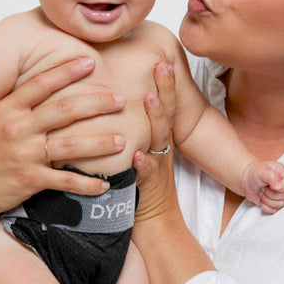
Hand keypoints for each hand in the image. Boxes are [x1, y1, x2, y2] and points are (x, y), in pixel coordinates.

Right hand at [0, 57, 126, 227]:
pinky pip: (65, 180)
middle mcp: (17, 128)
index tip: (90, 62)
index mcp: (8, 108)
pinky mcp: (28, 180)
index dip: (67, 71)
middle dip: (97, 103)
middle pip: (65, 110)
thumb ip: (21, 103)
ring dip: (100, 143)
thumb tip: (50, 81)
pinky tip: (104, 184)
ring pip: (71, 145)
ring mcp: (23, 154)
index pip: (42, 83)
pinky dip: (87, 183)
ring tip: (122, 140)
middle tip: (120, 99)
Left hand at [133, 62, 178, 222]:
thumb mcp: (141, 149)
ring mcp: (157, 166)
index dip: (165, 83)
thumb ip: (134, 128)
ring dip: (155, 118)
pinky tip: (138, 155)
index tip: (162, 59)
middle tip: (163, 65)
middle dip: (166, 89)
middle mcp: (160, 147)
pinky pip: (147, 174)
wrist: (155, 223)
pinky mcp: (149, 188)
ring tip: (150, 98)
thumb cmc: (141, 184)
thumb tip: (117, 101)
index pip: (165, 104)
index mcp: (158, 137)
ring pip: (158, 138)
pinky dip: (144, 164)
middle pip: (166, 114)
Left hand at [241, 159, 283, 213]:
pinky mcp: (275, 203)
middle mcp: (283, 184)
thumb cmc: (253, 173)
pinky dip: (266, 206)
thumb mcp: (261, 171)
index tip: (270, 185)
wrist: (246, 181)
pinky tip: (262, 199)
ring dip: (267, 200)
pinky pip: (275, 210)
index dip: (280, 187)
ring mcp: (280, 194)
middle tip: (263, 187)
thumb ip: (271, 176)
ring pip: (280, 204)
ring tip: (262, 192)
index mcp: (282, 173)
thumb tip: (279, 186)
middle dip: (271, 194)